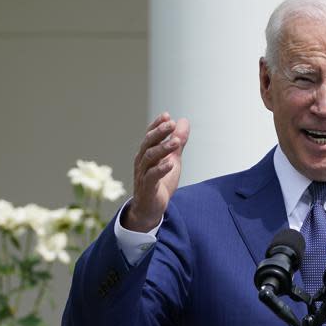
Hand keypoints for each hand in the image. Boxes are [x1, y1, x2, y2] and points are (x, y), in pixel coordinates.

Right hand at [123, 112, 190, 231]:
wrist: (150, 209)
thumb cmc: (159, 183)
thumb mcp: (172, 159)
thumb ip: (178, 142)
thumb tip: (184, 121)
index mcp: (147, 153)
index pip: (150, 135)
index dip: (157, 125)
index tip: (167, 115)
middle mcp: (142, 161)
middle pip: (148, 143)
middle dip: (159, 132)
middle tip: (171, 124)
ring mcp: (143, 174)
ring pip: (149, 158)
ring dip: (163, 149)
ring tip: (176, 142)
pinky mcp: (147, 188)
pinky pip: (152, 177)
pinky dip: (161, 169)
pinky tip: (171, 164)